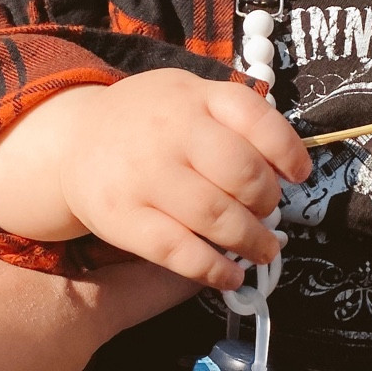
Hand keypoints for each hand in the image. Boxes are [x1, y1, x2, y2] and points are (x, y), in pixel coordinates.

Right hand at [0, 71, 312, 288]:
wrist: (73, 140)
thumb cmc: (149, 123)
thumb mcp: (189, 97)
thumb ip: (233, 119)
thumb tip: (286, 168)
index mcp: (194, 96)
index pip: (257, 119)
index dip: (288, 152)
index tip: (297, 175)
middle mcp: (169, 131)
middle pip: (244, 175)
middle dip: (267, 203)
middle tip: (268, 214)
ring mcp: (144, 175)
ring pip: (218, 218)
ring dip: (252, 242)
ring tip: (262, 249)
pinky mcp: (123, 217)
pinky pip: (180, 253)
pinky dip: (215, 270)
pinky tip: (230, 274)